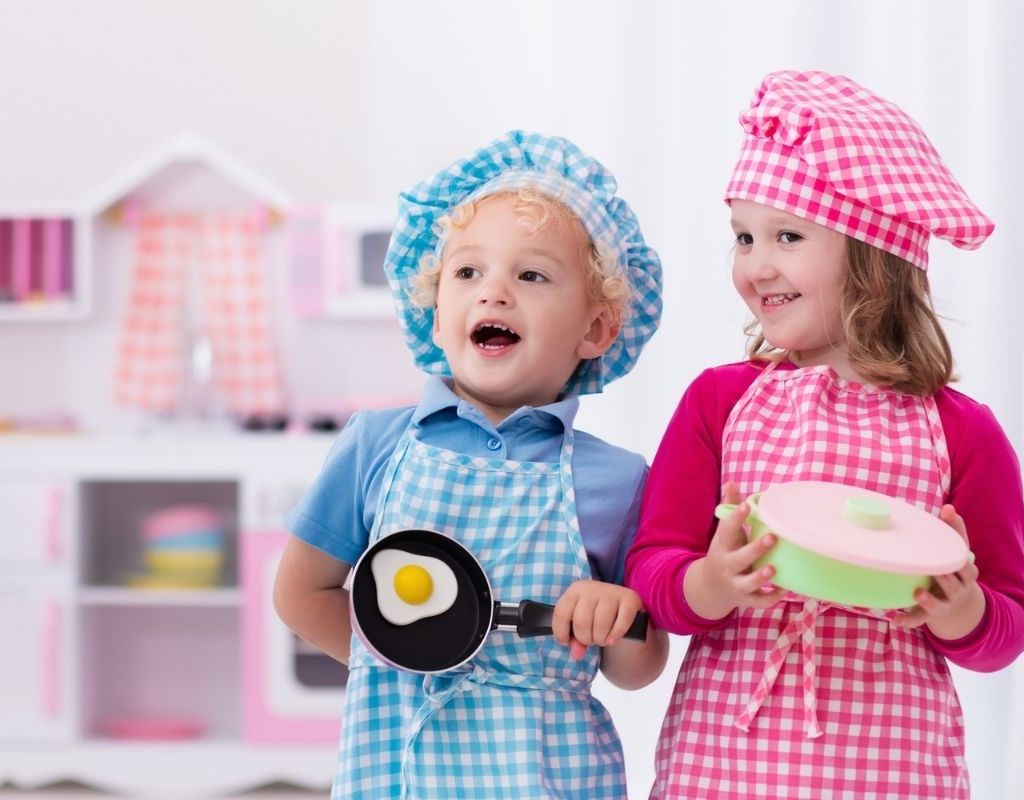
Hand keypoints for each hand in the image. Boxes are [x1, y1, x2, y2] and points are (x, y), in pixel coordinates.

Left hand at [551, 580, 645, 659]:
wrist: (622, 604)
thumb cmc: (596, 614)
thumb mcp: (581, 623)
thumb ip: (575, 640)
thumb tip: (577, 654)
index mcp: (575, 590)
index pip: (561, 613)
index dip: (561, 633)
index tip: (567, 642)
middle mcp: (592, 588)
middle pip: (581, 622)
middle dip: (585, 638)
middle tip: (591, 640)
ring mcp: (612, 592)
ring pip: (601, 624)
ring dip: (601, 639)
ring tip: (602, 639)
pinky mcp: (630, 599)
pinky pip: (621, 623)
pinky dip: (616, 635)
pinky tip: (613, 639)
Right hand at [685, 482, 784, 620]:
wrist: (710, 587)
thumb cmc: (725, 552)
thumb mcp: (724, 532)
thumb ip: (730, 509)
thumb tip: (731, 482)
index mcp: (722, 545)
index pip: (726, 529)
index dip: (736, 516)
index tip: (747, 505)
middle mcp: (727, 565)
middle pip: (739, 558)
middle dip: (755, 549)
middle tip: (772, 537)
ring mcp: (735, 583)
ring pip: (747, 583)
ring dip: (760, 577)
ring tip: (774, 568)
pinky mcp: (745, 599)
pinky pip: (758, 601)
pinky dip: (771, 598)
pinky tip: (786, 588)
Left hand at [891, 504, 984, 637]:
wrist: (958, 603)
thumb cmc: (952, 568)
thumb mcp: (956, 551)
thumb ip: (954, 529)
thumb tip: (948, 506)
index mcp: (964, 573)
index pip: (965, 565)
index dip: (959, 559)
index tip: (953, 552)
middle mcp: (956, 590)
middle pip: (954, 585)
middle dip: (945, 579)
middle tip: (934, 571)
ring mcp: (943, 604)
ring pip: (938, 605)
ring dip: (928, 599)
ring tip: (917, 592)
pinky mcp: (928, 614)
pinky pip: (918, 620)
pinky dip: (908, 620)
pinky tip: (895, 619)